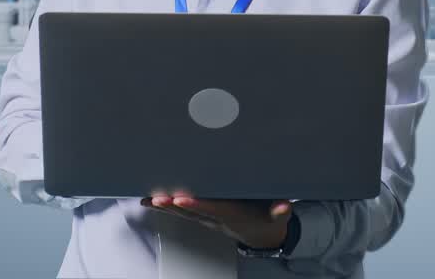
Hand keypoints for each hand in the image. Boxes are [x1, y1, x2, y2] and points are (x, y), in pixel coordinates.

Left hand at [142, 193, 291, 249]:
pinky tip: (152, 202)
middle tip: (159, 199)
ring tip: (150, 200)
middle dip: (175, 205)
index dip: (198, 204)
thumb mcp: (278, 216)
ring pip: (185, 213)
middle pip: (193, 211)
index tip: (183, 198)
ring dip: (167, 207)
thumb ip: (281, 211)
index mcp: (234, 214)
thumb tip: (284, 207)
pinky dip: (167, 207)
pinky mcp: (204, 217)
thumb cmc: (268, 219)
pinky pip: (183, 213)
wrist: (262, 236)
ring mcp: (209, 219)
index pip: (213, 208)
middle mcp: (218, 218)